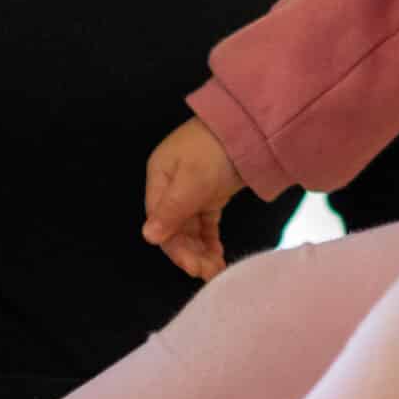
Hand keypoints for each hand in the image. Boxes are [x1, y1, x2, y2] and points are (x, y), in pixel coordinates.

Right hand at [143, 116, 241, 281]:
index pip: (161, 221)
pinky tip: (217, 255)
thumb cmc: (215, 149)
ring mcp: (192, 189)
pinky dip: (210, 239)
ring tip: (217, 269)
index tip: (193, 268)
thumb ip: (172, 210)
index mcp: (159, 178)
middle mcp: (172, 185)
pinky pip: (205, 222)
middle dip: (191, 253)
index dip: (176, 248)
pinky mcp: (211, 192)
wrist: (250, 125)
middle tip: (210, 273)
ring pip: (191, 228)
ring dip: (201, 250)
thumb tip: (148, 237)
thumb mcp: (192, 180)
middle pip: (176, 227)